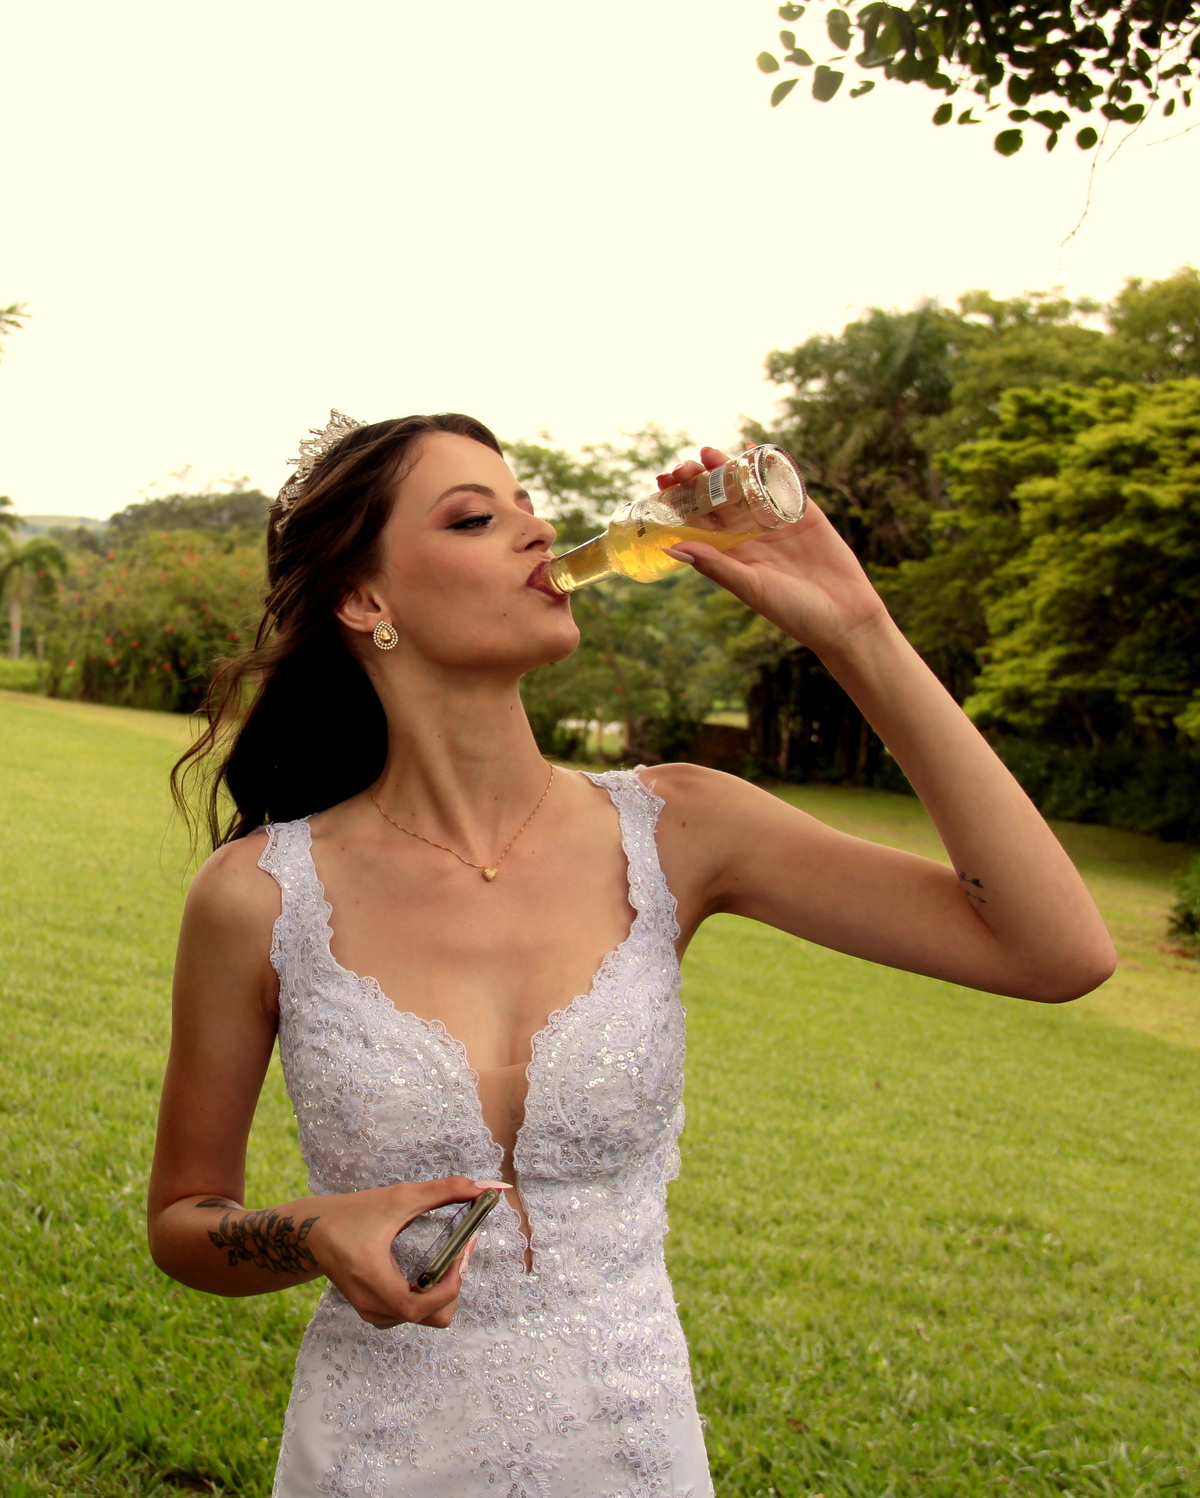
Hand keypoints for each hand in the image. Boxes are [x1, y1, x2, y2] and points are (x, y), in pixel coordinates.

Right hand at [305, 1175, 504, 1329]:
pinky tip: (428, 1271)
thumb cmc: (354, 1214)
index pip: (423, 1306)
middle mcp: (372, 1305)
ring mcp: (372, 1313)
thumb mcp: (399, 1197)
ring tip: (446, 1259)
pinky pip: (412, 1316)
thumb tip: (484, 1186)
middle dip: (453, 1287)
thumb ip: (443, 1191)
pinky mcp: (374, 1312)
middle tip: (458, 1254)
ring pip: (425, 1319)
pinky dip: (429, 1297)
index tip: (463, 1249)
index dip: (452, 1281)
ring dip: (443, 1292)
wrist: (314, 1233)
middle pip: (433, 1318)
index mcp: (374, 1280)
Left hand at [657, 447, 888, 656]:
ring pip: (746, 489)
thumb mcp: (751, 587)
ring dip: (727, 469)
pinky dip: (768, 466)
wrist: (845, 617)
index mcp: (732, 555)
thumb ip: (715, 565)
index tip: (662, 485)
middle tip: (683, 467)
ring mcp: (776, 523)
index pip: (699, 523)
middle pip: (718, 502)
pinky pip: (782, 485)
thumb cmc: (794, 612)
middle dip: (698, 482)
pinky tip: (752, 448)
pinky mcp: (803, 514)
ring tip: (708, 452)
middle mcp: (750, 536)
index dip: (679, 503)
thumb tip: (670, 546)